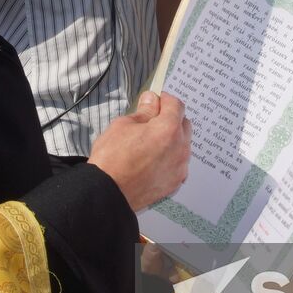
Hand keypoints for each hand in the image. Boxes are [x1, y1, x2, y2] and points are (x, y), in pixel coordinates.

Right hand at [87, 91, 190, 211]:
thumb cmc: (112, 158)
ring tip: (150, 143)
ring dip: (172, 139)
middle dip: (171, 118)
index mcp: (168, 129)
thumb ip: (143, 111)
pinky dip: (170, 158)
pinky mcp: (175, 182)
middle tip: (151, 121)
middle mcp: (180, 148)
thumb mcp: (123, 125)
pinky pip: (178, 163)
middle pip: (183, 124)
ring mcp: (179, 167)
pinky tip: (153, 160)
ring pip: (183, 145)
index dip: (165, 100)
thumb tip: (151, 100)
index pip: (176, 105)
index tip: (155, 101)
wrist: (108, 193)